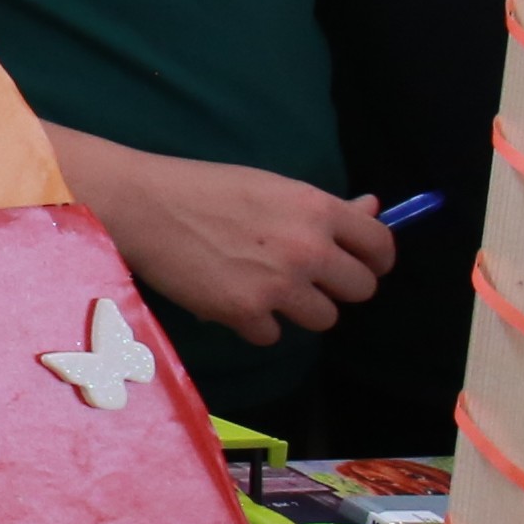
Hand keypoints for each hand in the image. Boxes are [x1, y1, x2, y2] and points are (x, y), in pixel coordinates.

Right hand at [62, 133, 392, 343]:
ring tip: (263, 289)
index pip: (380, 246)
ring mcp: (278, 285)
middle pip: (360, 289)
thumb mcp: (271, 187)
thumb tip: (372, 208)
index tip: (362, 265)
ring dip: (298, 309)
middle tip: (305, 279)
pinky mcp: (245, 313)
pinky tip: (231, 299)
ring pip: (323, 318)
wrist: (143, 206)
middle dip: (335, 287)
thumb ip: (324, 207)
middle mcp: (307, 248)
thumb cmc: (204, 189)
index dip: (375, 259)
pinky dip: (254, 324)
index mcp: (317, 209)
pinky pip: (273, 336)